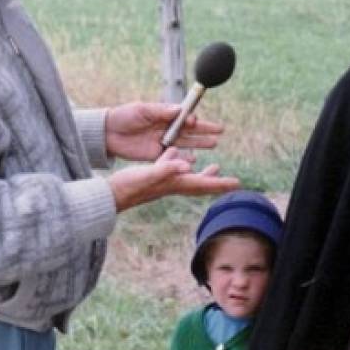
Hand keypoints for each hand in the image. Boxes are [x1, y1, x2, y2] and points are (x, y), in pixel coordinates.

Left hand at [105, 102, 224, 160]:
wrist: (107, 132)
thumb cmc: (124, 116)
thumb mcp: (142, 110)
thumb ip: (160, 111)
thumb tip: (179, 110)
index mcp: (163, 115)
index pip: (184, 117)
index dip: (193, 120)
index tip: (197, 122)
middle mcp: (166, 128)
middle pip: (189, 130)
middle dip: (204, 131)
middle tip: (220, 132)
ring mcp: (162, 141)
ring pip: (185, 143)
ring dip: (199, 144)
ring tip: (214, 144)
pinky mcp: (155, 154)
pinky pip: (173, 156)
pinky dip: (183, 159)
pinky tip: (194, 161)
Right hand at [107, 146, 239, 211]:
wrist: (111, 194)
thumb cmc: (129, 186)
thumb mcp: (149, 174)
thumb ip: (167, 168)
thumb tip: (187, 165)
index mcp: (175, 183)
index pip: (203, 184)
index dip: (221, 183)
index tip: (237, 183)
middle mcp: (172, 184)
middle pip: (200, 183)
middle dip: (217, 182)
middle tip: (232, 182)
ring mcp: (162, 182)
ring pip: (188, 177)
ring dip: (202, 174)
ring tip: (214, 167)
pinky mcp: (153, 177)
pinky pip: (172, 169)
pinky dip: (179, 163)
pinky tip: (175, 155)